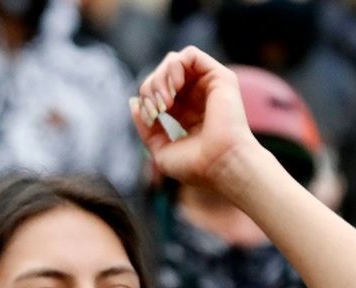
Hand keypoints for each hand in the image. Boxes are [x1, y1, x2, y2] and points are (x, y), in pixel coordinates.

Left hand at [130, 47, 268, 199]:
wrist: (222, 165)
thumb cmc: (196, 165)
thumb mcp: (160, 149)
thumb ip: (146, 127)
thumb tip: (134, 102)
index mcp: (187, 113)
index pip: (157, 91)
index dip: (146, 99)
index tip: (151, 117)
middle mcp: (198, 97)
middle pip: (162, 74)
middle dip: (150, 87)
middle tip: (157, 109)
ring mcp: (209, 85)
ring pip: (173, 62)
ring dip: (161, 77)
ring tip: (166, 100)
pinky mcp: (220, 76)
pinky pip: (190, 54)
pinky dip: (175, 66)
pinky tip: (176, 86)